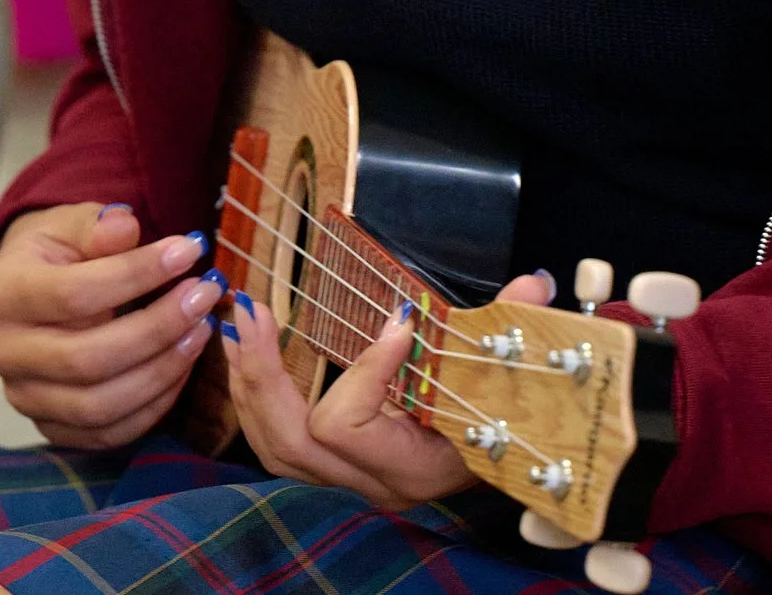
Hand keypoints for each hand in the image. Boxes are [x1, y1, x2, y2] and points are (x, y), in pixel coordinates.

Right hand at [0, 202, 221, 447]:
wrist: (32, 290)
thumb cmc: (61, 252)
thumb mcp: (72, 224)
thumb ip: (97, 226)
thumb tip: (125, 225)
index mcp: (6, 293)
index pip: (74, 294)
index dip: (137, 274)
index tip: (191, 251)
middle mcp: (5, 353)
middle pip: (86, 359)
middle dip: (158, 328)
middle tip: (205, 296)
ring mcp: (25, 397)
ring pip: (99, 405)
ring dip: (162, 370)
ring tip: (201, 329)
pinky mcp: (51, 426)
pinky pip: (108, 433)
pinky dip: (154, 405)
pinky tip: (183, 364)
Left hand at [223, 267, 555, 510]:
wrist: (506, 467)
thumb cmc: (508, 423)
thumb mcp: (509, 379)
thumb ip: (513, 331)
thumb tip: (531, 285)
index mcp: (412, 469)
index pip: (348, 424)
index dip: (365, 370)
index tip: (401, 321)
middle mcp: (372, 485)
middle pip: (291, 440)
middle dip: (265, 373)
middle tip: (253, 310)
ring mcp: (348, 483)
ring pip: (274, 447)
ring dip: (250, 385)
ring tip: (239, 328)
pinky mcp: (334, 471)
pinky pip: (276, 445)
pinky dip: (256, 401)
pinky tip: (248, 357)